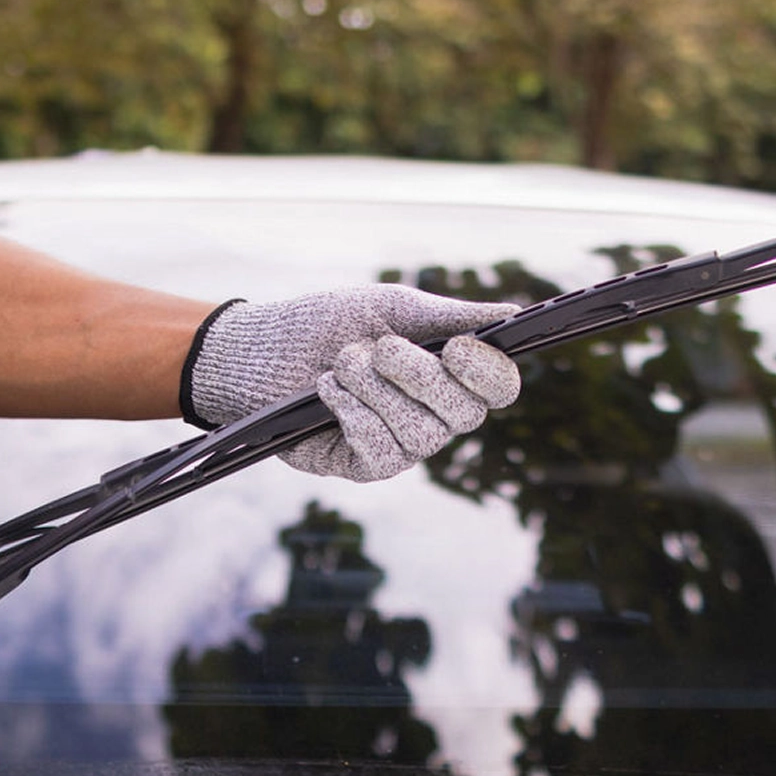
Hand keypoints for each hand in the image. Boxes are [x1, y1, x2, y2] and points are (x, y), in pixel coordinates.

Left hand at [181, 284, 520, 481]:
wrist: (265, 351)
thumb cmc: (329, 325)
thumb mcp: (390, 308)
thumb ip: (450, 316)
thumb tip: (510, 314)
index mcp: (451, 374)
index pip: (498, 386)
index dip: (487, 372)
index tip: (456, 347)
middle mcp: (436, 415)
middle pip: (464, 412)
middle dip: (417, 375)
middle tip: (377, 348)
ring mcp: (405, 446)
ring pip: (419, 431)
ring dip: (373, 389)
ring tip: (340, 364)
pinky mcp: (368, 467)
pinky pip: (381, 450)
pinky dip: (352, 414)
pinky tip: (326, 393)